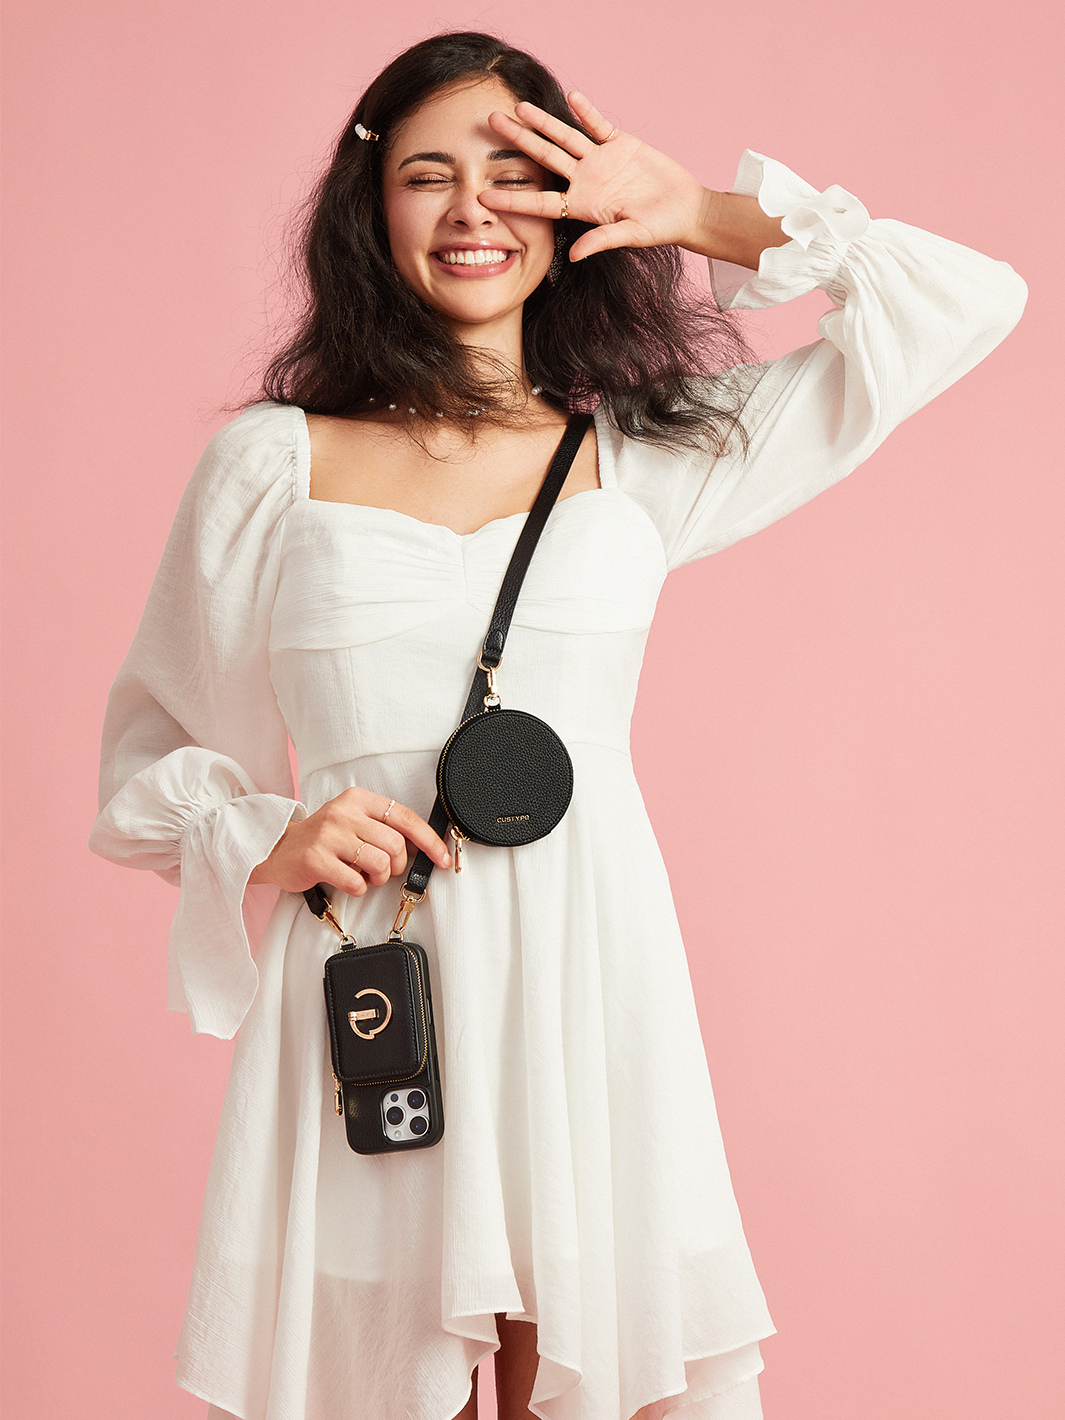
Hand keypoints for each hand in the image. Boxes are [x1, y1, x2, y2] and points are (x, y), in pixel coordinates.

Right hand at [248, 786, 450, 896]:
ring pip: (380, 864)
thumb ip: (383, 828)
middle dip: (395, 866)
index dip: (430, 841)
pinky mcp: (316, 859)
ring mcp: (329, 835)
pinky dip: (358, 888)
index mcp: (358, 799)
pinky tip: (346, 880)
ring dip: (377, 879)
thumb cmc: (322, 838)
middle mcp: (344, 813)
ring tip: (362, 875)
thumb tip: (422, 848)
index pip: (406, 817)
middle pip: (396, 846)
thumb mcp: (352, 820)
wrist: (277, 848)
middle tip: (381, 870)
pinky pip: (356, 883)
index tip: (443, 858)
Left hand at [482, 90, 710, 261]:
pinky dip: (587, 112)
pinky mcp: (620, 144)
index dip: (512, 200)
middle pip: (545, 157)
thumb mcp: (632, 235)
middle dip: (518, 141)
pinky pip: (599, 125)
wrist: (685, 208)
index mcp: (582, 205)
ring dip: (543, 121)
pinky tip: (570, 97)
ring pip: (565, 137)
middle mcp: (585, 180)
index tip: (483, 196)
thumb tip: (574, 255)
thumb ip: (602, 240)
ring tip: (519, 106)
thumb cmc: (660, 227)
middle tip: (490, 123)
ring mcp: (600, 160)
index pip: (540, 201)